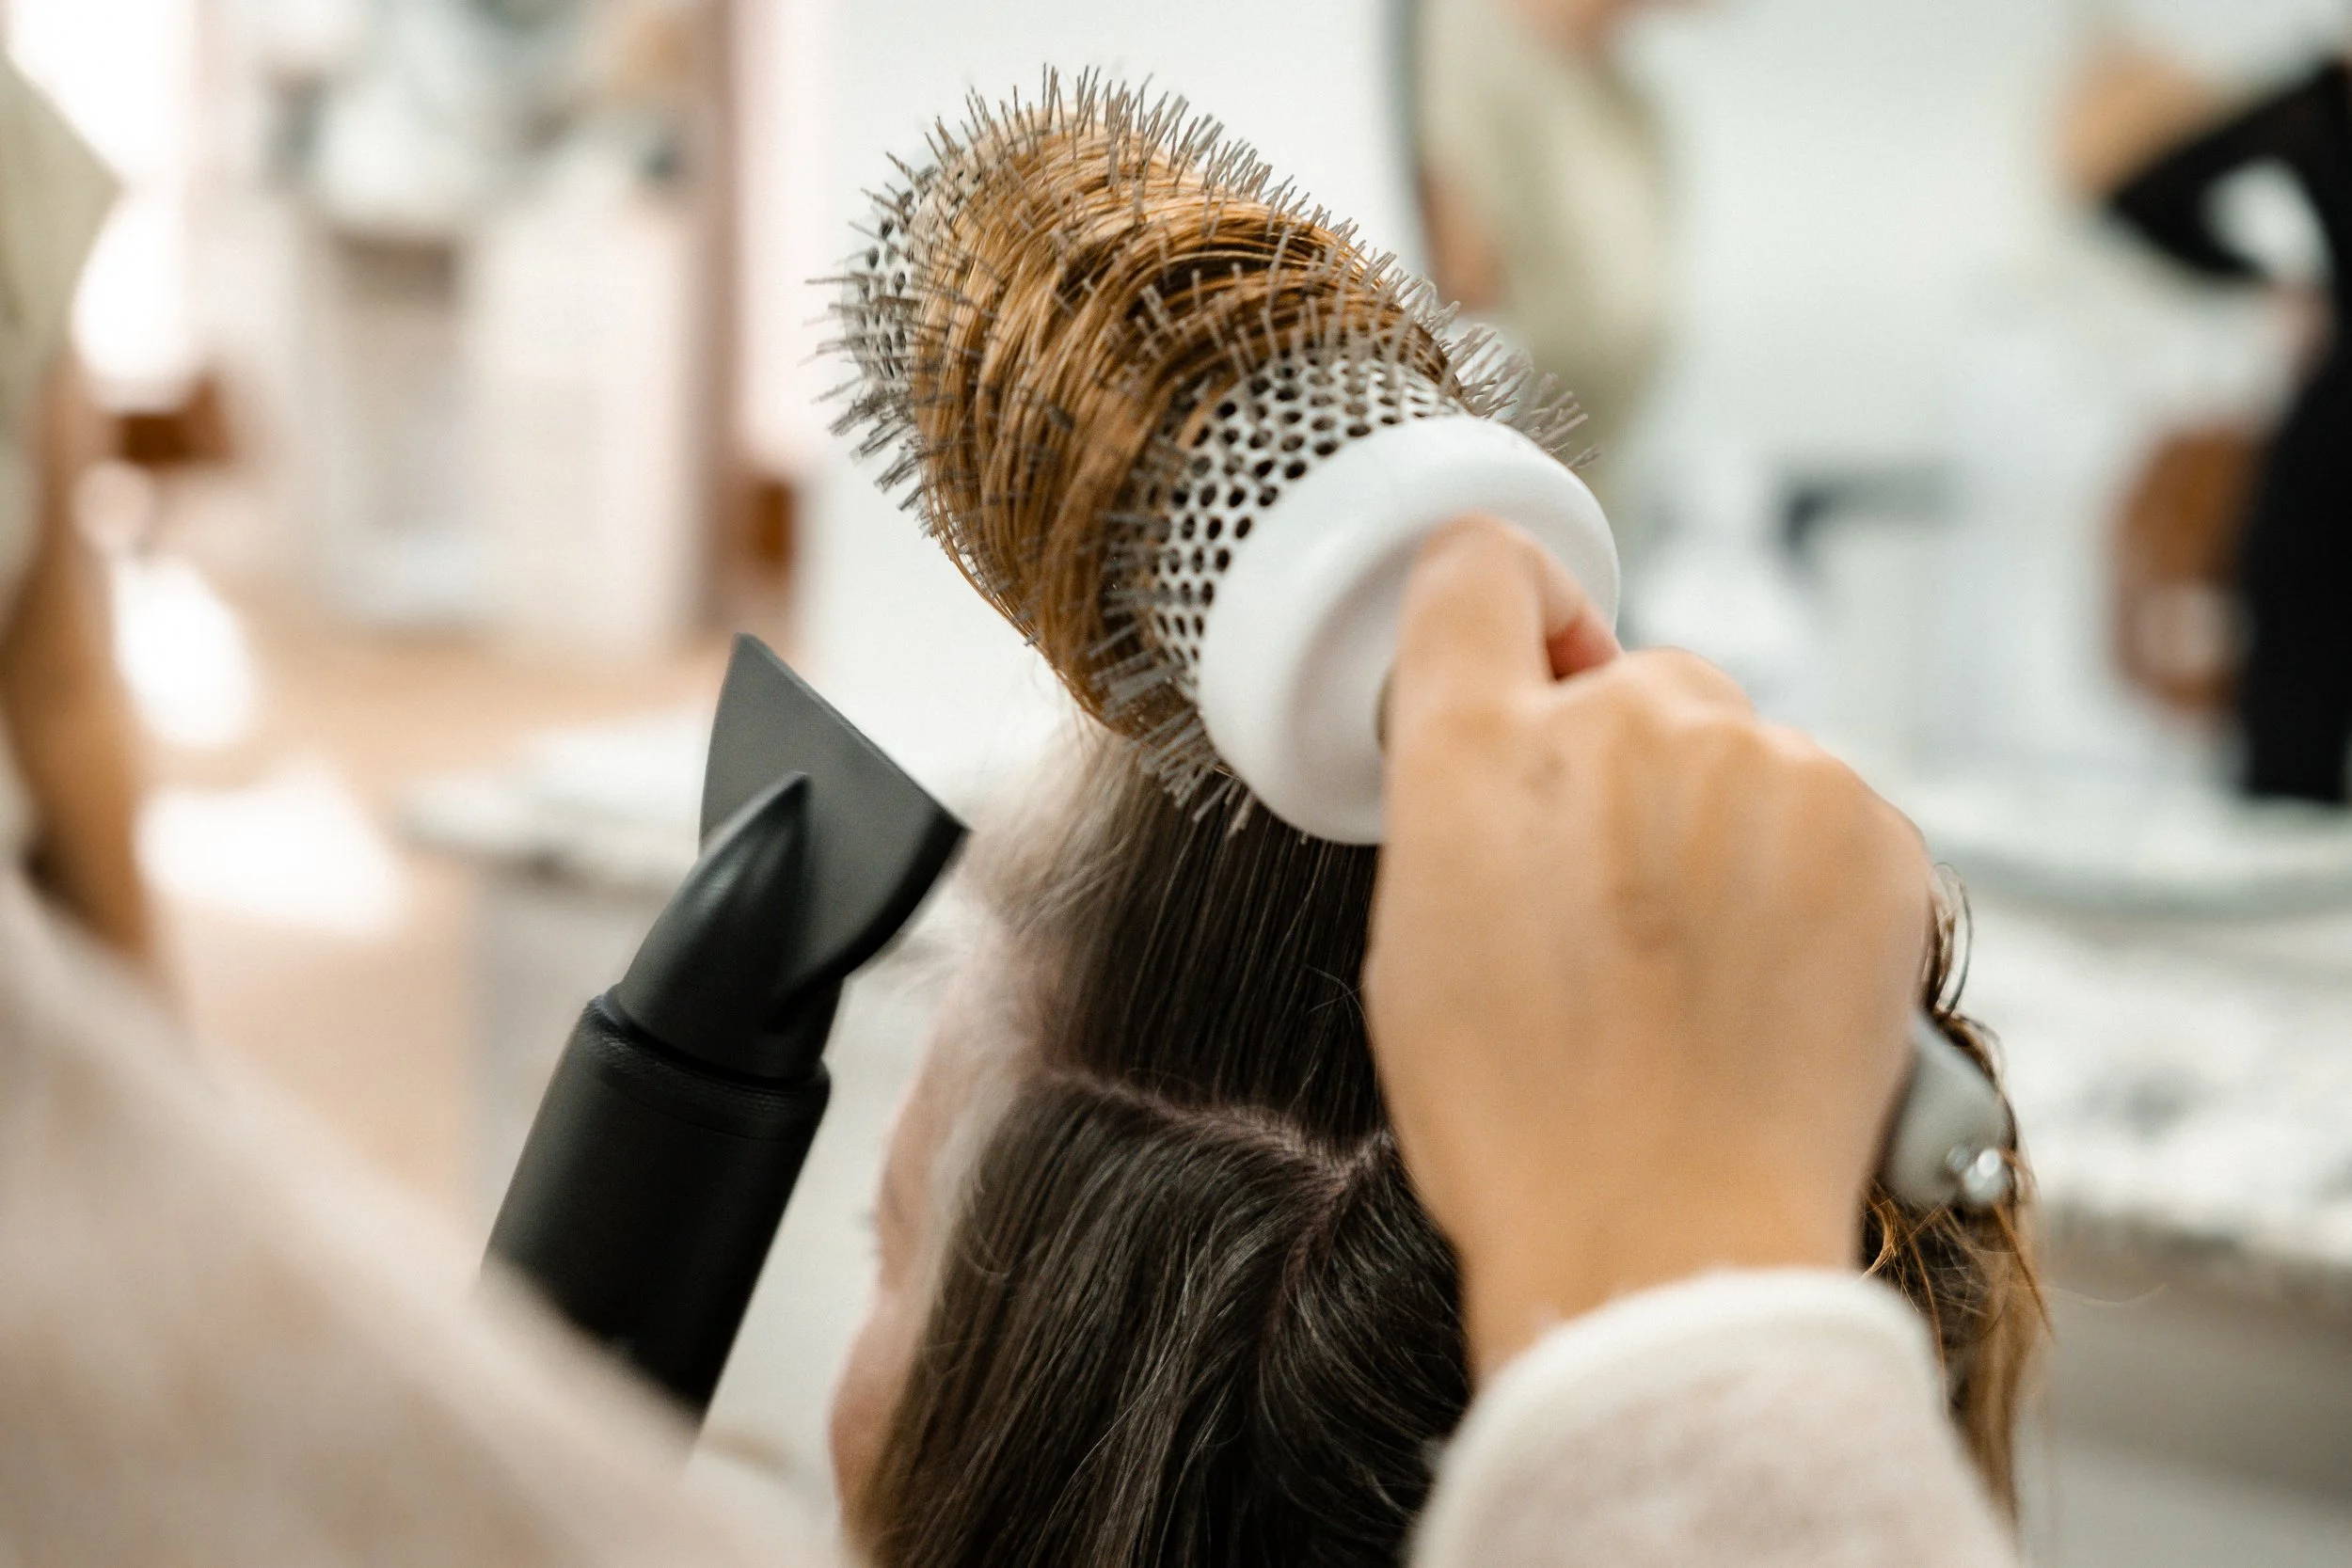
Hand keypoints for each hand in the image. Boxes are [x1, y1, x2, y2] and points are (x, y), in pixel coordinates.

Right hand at [1363, 516, 1929, 1379]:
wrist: (1669, 1237)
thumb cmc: (1523, 1121)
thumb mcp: (1415, 941)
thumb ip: (1462, 803)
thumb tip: (1514, 753)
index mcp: (1479, 752)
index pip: (1477, 566)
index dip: (1504, 605)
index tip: (1529, 646)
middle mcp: (1624, 725)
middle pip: (1634, 679)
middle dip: (1626, 763)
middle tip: (1616, 903)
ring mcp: (1762, 768)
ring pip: (1737, 750)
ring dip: (1719, 822)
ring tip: (1697, 968)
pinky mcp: (1872, 825)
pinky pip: (1825, 811)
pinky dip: (1803, 873)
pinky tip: (1766, 977)